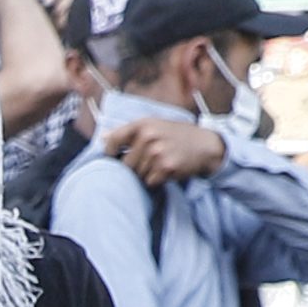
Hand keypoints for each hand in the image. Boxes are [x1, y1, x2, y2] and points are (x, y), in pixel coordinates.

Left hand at [100, 99, 224, 187]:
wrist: (205, 145)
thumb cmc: (176, 135)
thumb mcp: (153, 125)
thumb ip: (128, 131)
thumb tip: (102, 138)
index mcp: (142, 124)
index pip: (112, 141)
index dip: (110, 154)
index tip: (115, 158)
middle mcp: (148, 136)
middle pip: (125, 164)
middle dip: (133, 167)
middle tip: (148, 162)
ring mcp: (157, 152)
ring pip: (137, 175)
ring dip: (146, 174)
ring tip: (159, 163)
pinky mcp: (166, 167)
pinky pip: (149, 182)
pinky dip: (156, 180)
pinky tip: (165, 170)